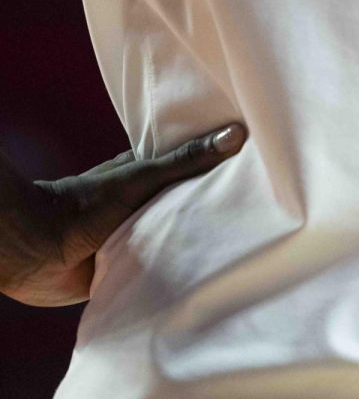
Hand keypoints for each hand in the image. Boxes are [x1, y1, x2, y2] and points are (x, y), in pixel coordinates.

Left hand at [0, 122, 246, 307]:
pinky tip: (210, 280)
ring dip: (199, 245)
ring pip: (178, 239)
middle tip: (265, 214)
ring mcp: (140, 240)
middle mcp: (148, 207)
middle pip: (190, 205)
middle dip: (217, 210)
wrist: (37, 250)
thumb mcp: (143, 177)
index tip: (261, 168)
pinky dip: (179, 276)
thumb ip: (186, 161)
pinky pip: (162, 274)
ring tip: (248, 248)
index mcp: (151, 177)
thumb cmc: (87, 203)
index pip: (195, 168)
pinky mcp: (130, 273)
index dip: (225, 167)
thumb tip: (236, 133)